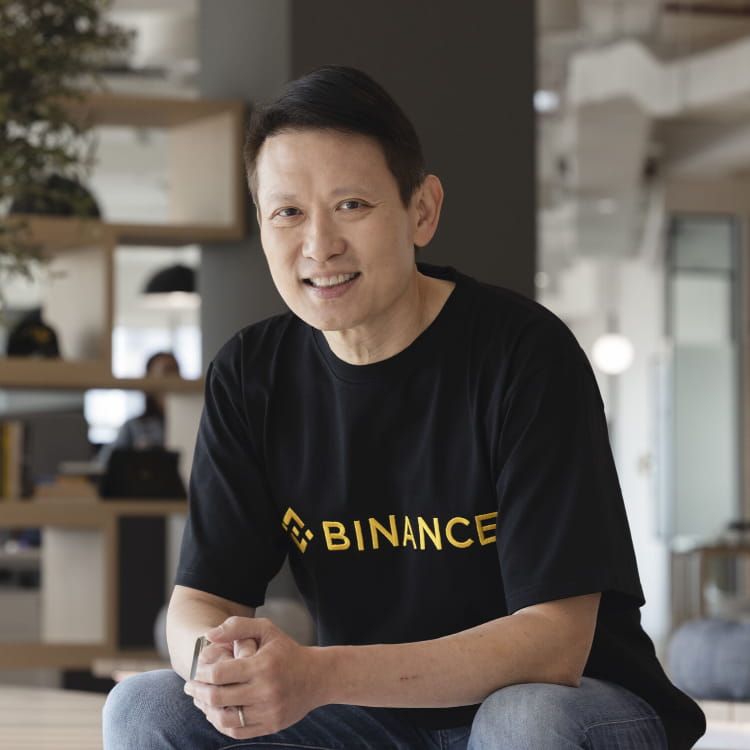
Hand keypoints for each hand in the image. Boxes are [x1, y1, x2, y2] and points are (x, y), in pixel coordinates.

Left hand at [184, 616, 322, 739]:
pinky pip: (237, 731)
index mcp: (262, 666)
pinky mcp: (271, 725)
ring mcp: (268, 711)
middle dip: (198, 692)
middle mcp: (265, 691)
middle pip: (218, 698)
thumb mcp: (266, 630)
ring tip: (200, 700)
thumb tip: (209, 635)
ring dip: (206, 710)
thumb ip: (237, 626)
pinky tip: (216, 712)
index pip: (220, 674)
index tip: (195, 671)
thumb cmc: (287, 650)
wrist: (317, 677)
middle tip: (190, 686)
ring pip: (224, 719)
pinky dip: (221, 723)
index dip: (201, 673)